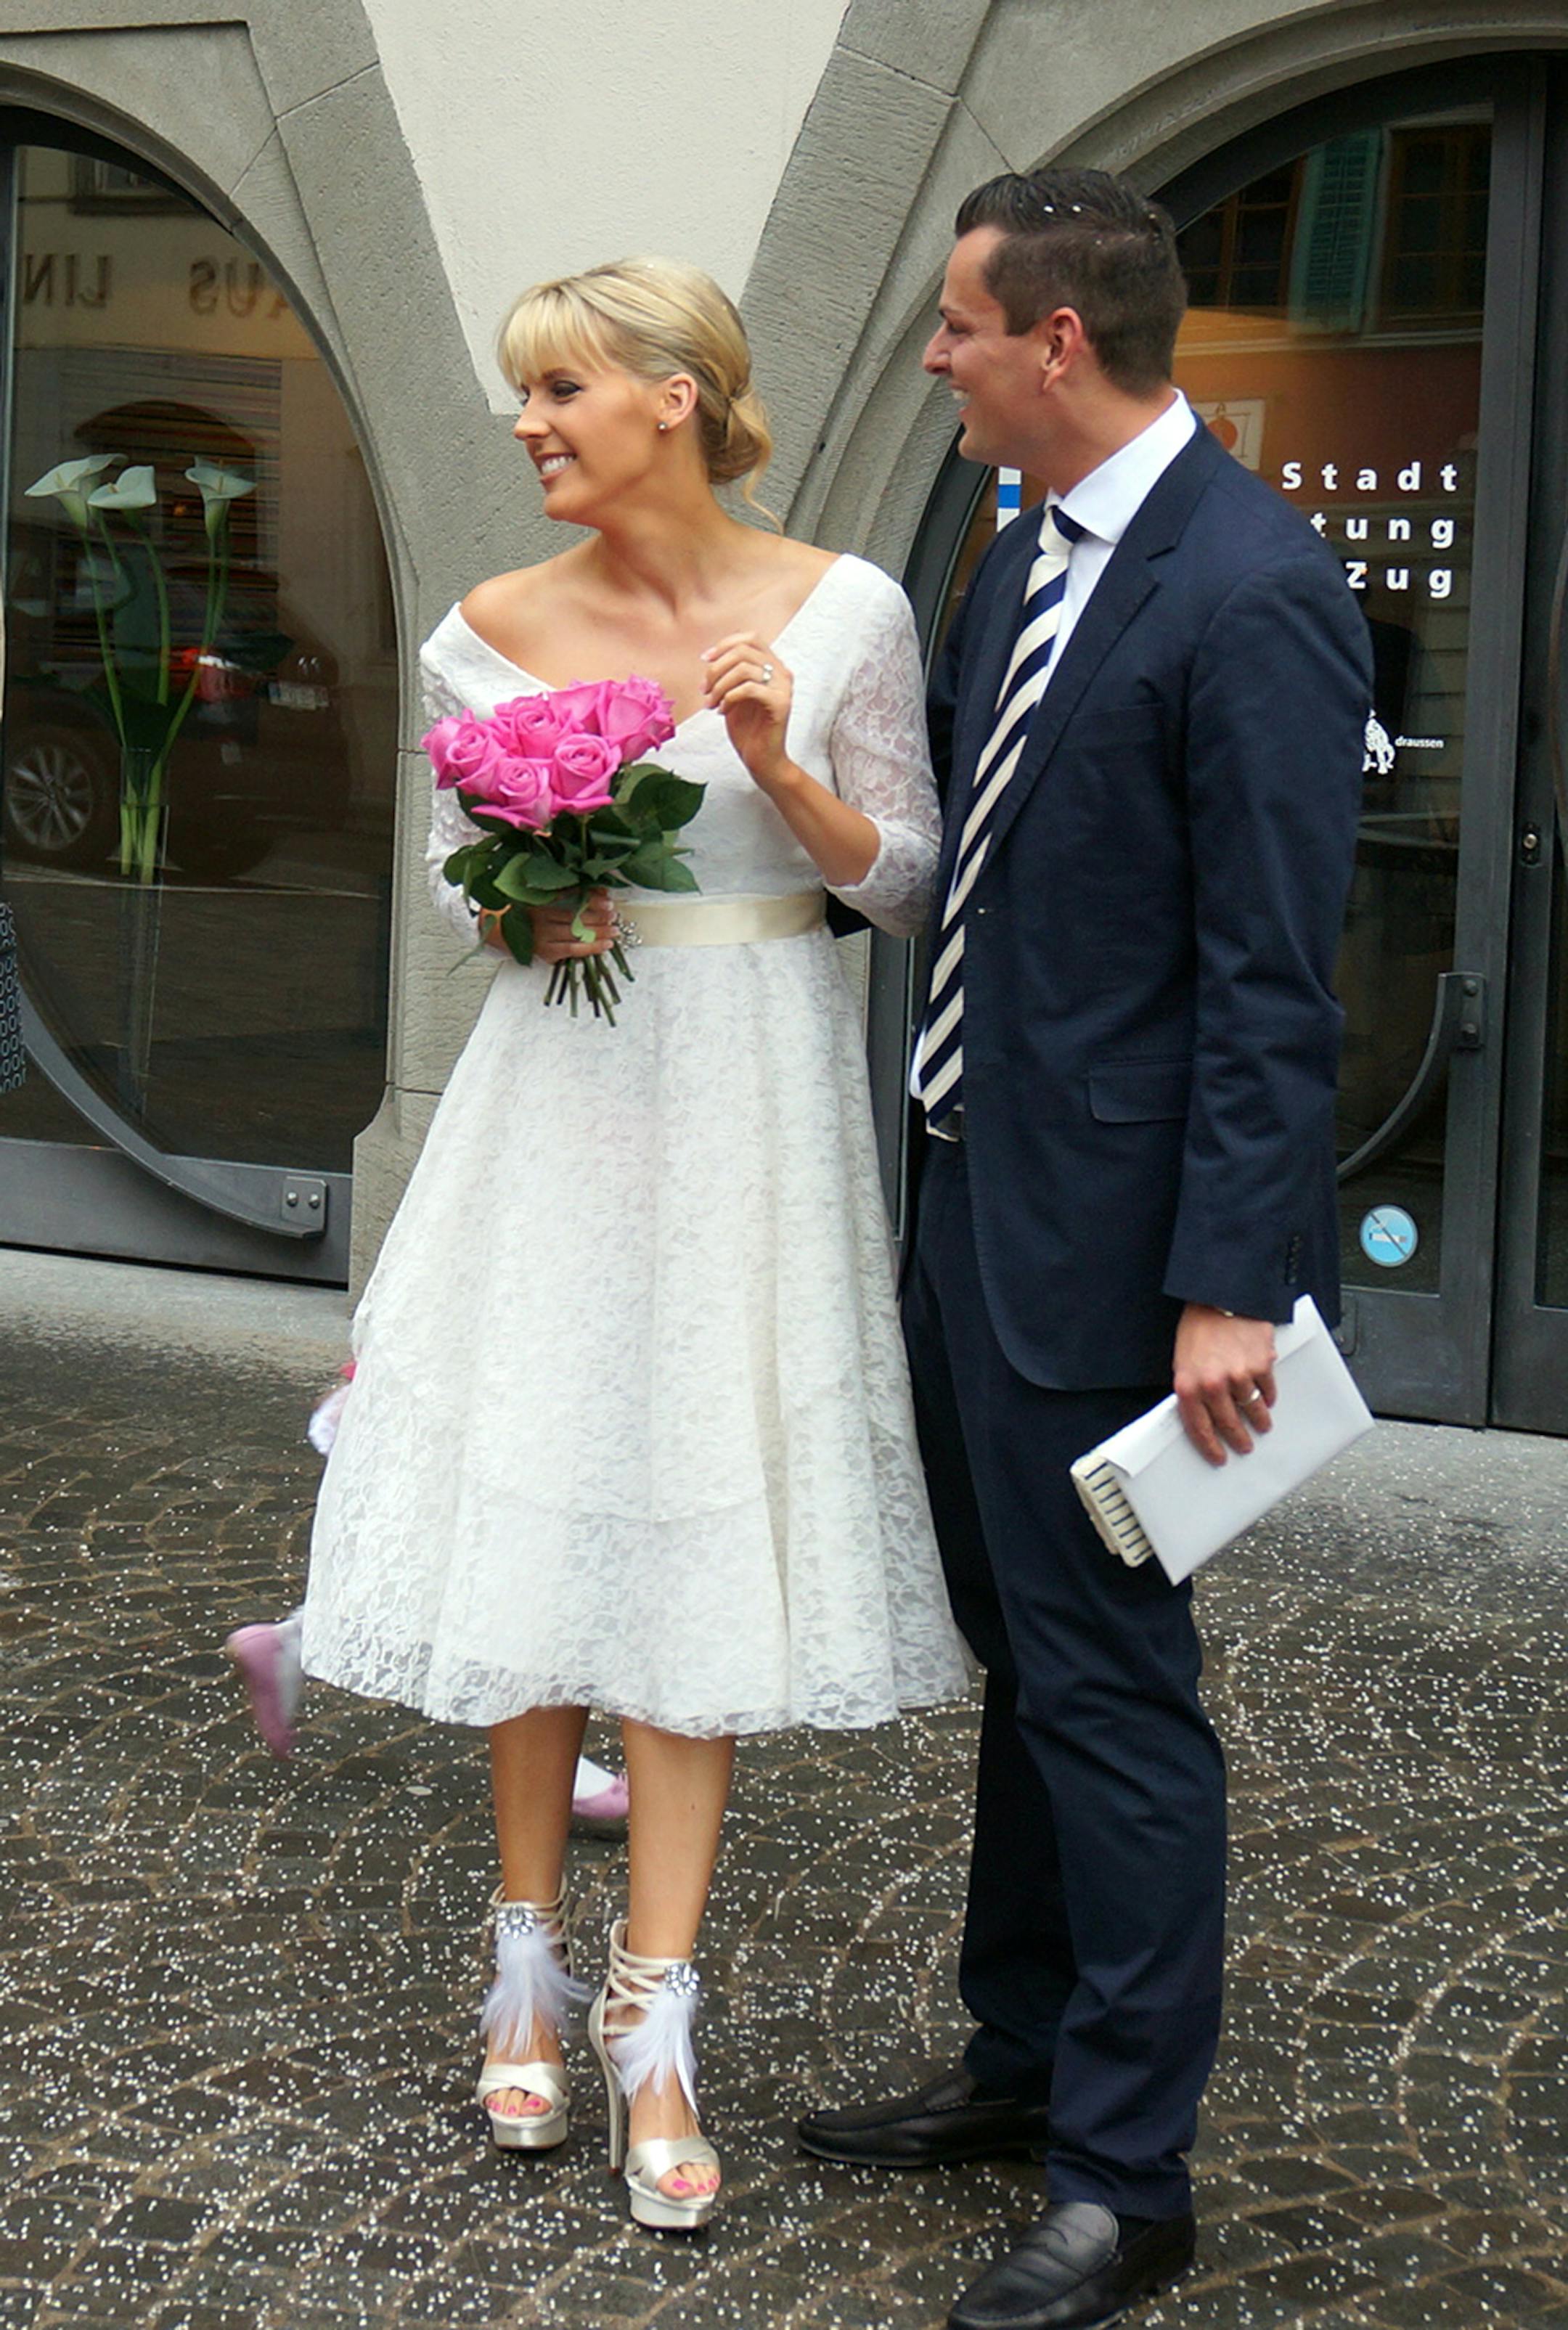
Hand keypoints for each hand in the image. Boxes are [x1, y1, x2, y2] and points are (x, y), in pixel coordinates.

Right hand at [478, 895, 613, 961]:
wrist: (499, 932)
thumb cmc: (526, 912)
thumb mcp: (542, 897)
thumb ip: (568, 892)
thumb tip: (599, 890)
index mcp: (539, 901)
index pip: (569, 898)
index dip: (590, 899)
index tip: (607, 900)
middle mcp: (541, 919)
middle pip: (575, 916)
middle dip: (598, 916)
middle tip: (614, 915)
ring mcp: (544, 937)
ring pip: (576, 933)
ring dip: (599, 932)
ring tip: (615, 929)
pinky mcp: (547, 953)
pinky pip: (573, 950)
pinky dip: (591, 948)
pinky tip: (606, 945)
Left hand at [702, 631, 792, 788]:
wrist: (762, 760)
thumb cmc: (747, 729)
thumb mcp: (733, 694)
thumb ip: (729, 674)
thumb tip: (710, 658)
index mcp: (772, 666)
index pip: (750, 638)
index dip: (725, 644)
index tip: (705, 660)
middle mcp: (782, 672)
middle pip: (743, 651)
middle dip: (716, 668)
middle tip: (704, 690)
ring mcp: (784, 688)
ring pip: (743, 668)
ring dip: (719, 685)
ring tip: (711, 703)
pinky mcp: (781, 704)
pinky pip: (749, 688)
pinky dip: (729, 697)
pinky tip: (723, 711)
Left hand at [1172, 1304, 1276, 1466]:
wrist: (1221, 1296)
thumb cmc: (1199, 1326)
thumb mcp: (1183, 1360)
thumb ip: (1192, 1387)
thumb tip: (1201, 1413)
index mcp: (1188, 1385)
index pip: (1198, 1428)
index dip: (1210, 1447)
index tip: (1219, 1457)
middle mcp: (1213, 1384)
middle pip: (1229, 1424)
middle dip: (1238, 1439)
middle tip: (1244, 1446)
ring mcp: (1239, 1376)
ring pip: (1252, 1410)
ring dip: (1258, 1420)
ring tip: (1261, 1424)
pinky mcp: (1261, 1365)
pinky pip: (1268, 1391)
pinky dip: (1268, 1397)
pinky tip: (1267, 1398)